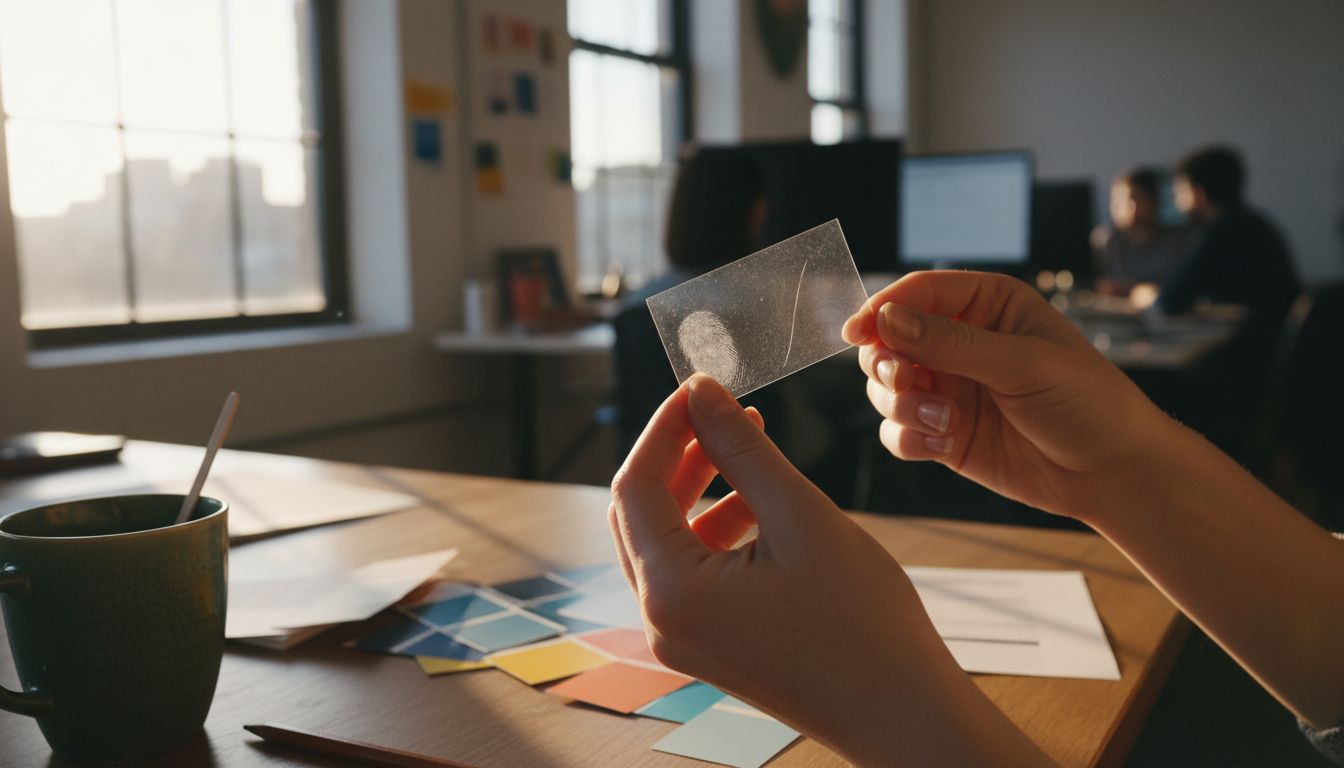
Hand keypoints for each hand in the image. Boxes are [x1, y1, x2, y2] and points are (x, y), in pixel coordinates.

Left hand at [608, 375, 1052, 766]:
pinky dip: (715, 529)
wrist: (904, 714)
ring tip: (749, 444)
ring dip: (699, 489)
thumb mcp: (799, 515)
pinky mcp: (711, 645)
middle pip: (641, 513)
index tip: (699, 385)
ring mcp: (684, 639)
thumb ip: (742, 449)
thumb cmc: (863, 623)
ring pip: (667, 541)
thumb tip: (700, 391)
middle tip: (723, 411)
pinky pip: (692, 572)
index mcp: (671, 593)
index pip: (635, 486)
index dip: (664, 426)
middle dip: (679, 454)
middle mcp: (662, 621)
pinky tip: (760, 503)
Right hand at [842, 271, 1163, 520]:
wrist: (1113, 472)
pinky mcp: (944, 433)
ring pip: (886, 389)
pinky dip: (909, 438)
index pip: (917, 293)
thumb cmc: (1085, 401)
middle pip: (889, 341)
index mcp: (987, 306)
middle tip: (904, 383)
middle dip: (886, 364)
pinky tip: (942, 446)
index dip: (881, 309)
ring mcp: (949, 390)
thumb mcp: (1022, 363)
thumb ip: (952, 343)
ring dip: (901, 407)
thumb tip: (887, 320)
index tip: (855, 332)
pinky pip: (898, 431)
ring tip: (942, 423)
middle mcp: (961, 343)